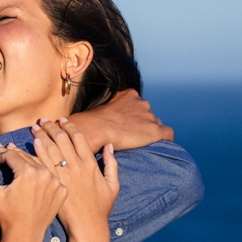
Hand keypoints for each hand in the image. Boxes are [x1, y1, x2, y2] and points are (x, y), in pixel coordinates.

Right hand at [0, 143, 65, 241]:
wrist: (25, 236)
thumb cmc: (7, 216)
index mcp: (28, 172)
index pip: (11, 155)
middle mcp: (45, 174)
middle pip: (25, 156)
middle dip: (11, 154)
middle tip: (0, 150)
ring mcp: (56, 182)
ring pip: (38, 163)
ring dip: (26, 160)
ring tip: (14, 157)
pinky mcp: (62, 190)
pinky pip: (49, 175)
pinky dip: (40, 172)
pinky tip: (31, 171)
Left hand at [32, 121, 118, 241]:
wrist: (88, 227)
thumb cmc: (101, 208)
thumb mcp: (112, 185)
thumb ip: (112, 164)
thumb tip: (110, 146)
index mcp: (91, 164)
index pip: (78, 137)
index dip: (69, 126)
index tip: (62, 120)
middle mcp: (77, 165)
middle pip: (62, 138)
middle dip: (52, 126)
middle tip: (44, 119)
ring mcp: (65, 174)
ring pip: (51, 147)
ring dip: (43, 135)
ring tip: (36, 126)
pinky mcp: (54, 183)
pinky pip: (44, 162)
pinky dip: (39, 151)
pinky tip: (34, 143)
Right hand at [38, 88, 172, 149]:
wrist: (96, 131)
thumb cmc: (91, 123)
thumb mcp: (95, 112)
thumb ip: (97, 114)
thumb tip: (72, 120)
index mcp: (128, 95)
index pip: (138, 106)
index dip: (133, 117)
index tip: (128, 127)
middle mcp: (141, 103)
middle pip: (148, 114)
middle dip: (142, 124)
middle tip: (132, 137)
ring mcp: (148, 116)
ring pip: (156, 124)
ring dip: (150, 133)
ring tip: (140, 144)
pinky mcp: (154, 130)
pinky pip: (168, 134)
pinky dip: (165, 139)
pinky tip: (158, 146)